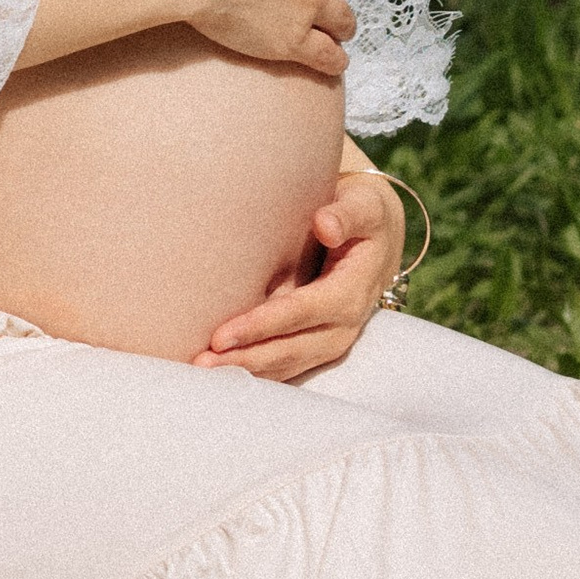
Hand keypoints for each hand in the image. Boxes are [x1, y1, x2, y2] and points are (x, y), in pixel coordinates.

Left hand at [197, 162, 405, 381]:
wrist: (379, 236)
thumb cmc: (363, 215)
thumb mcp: (365, 206)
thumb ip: (347, 214)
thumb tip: (325, 225)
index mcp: (351, 292)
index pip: (300, 313)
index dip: (261, 326)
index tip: (221, 336)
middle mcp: (343, 325)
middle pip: (289, 350)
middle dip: (245, 359)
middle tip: (200, 364)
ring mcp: (331, 340)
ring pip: (286, 364)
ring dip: (246, 370)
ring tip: (202, 371)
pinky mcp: (318, 345)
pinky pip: (286, 364)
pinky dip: (255, 371)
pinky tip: (223, 372)